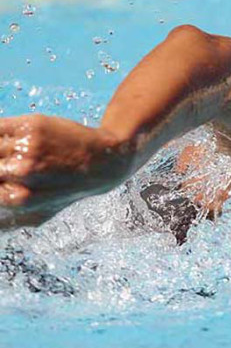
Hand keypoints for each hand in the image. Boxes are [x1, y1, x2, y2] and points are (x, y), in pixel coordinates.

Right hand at [0, 114, 128, 228]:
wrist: (104, 160)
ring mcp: (27, 146)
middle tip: (5, 168)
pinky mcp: (31, 125)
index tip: (3, 180)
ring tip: (9, 156)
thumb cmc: (67, 189)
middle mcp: (22, 171)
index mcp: (19, 198)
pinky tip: (6, 139)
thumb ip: (8, 222)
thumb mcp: (39, 214)